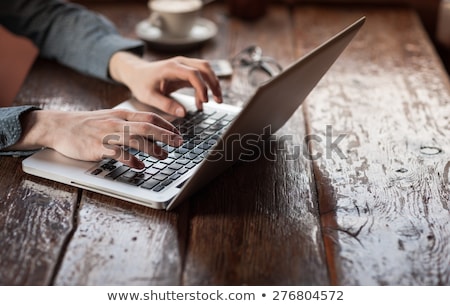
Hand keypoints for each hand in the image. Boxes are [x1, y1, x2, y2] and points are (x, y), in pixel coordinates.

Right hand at [9, 109, 182, 168]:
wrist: (60, 127)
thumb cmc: (87, 125)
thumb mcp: (110, 118)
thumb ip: (129, 123)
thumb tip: (149, 130)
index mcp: (122, 114)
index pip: (149, 116)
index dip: (166, 125)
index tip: (178, 133)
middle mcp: (117, 122)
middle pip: (147, 126)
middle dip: (165, 135)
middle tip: (178, 143)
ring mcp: (107, 134)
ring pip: (135, 138)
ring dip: (152, 148)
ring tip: (163, 156)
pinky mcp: (98, 147)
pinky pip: (118, 153)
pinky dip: (131, 160)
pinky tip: (139, 166)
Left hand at [109, 52, 222, 116]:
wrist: (135, 73)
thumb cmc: (140, 83)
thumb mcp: (149, 97)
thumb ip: (166, 105)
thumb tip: (183, 113)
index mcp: (171, 68)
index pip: (193, 73)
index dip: (201, 87)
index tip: (204, 101)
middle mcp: (180, 62)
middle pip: (204, 67)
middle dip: (214, 83)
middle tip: (218, 100)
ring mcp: (184, 65)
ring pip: (206, 69)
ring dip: (213, 84)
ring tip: (217, 101)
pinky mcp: (185, 71)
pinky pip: (200, 76)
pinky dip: (205, 88)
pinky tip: (201, 102)